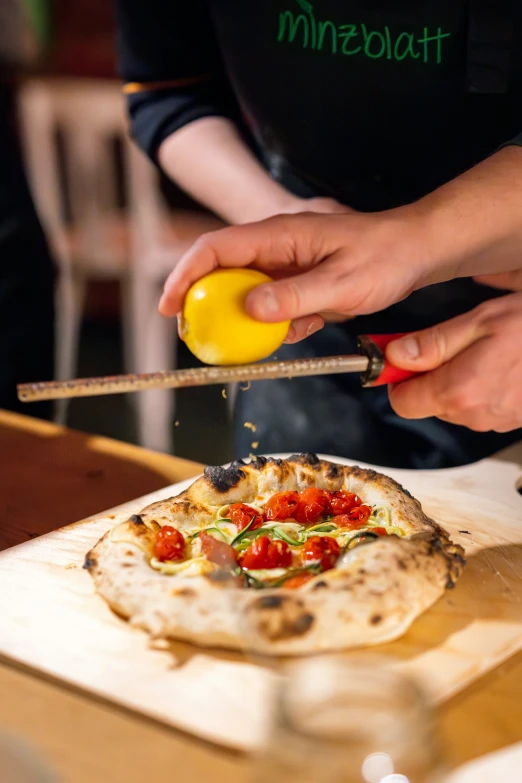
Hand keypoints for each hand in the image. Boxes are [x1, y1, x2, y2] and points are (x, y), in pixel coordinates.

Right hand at [159, 146, 521, 340]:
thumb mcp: (342, 283)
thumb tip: (250, 309)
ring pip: (245, 290)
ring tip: (242, 345)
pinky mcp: (300, 280)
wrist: (415, 252)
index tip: (169, 306)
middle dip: (201, 301)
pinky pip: (274, 302)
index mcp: (281, 233)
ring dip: (238, 318)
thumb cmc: (384, 258)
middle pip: (221, 269)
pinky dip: (276, 322)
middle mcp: (277, 245)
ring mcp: (288, 263)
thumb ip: (296, 296)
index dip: (185, 275)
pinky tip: (299, 331)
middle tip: (193, 335)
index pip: (217, 248)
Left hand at [385, 293, 521, 431]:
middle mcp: (473, 414)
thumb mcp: (480, 322)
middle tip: (453, 345)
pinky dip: (481, 389)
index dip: (399, 379)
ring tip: (484, 352)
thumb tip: (394, 356)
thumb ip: (432, 344)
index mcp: (458, 391)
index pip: (402, 402)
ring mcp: (494, 421)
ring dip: (458, 381)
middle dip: (432, 376)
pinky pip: (480, 408)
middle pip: (427, 403)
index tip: (403, 360)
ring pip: (454, 405)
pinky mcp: (510, 421)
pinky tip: (500, 366)